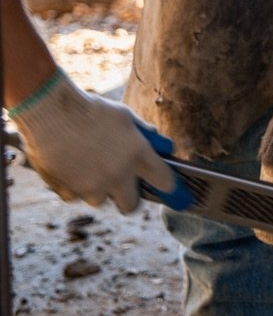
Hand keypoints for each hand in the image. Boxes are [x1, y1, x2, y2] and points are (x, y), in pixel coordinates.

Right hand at [10, 70, 191, 214]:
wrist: (50, 113)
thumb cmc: (91, 110)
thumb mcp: (125, 117)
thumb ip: (146, 135)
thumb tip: (165, 146)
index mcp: (137, 155)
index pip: (165, 181)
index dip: (172, 189)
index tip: (178, 196)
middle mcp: (117, 176)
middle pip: (131, 205)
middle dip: (130, 197)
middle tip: (125, 185)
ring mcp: (92, 188)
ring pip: (101, 200)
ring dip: (100, 189)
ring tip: (90, 164)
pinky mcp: (69, 193)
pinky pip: (77, 196)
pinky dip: (76, 186)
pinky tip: (71, 165)